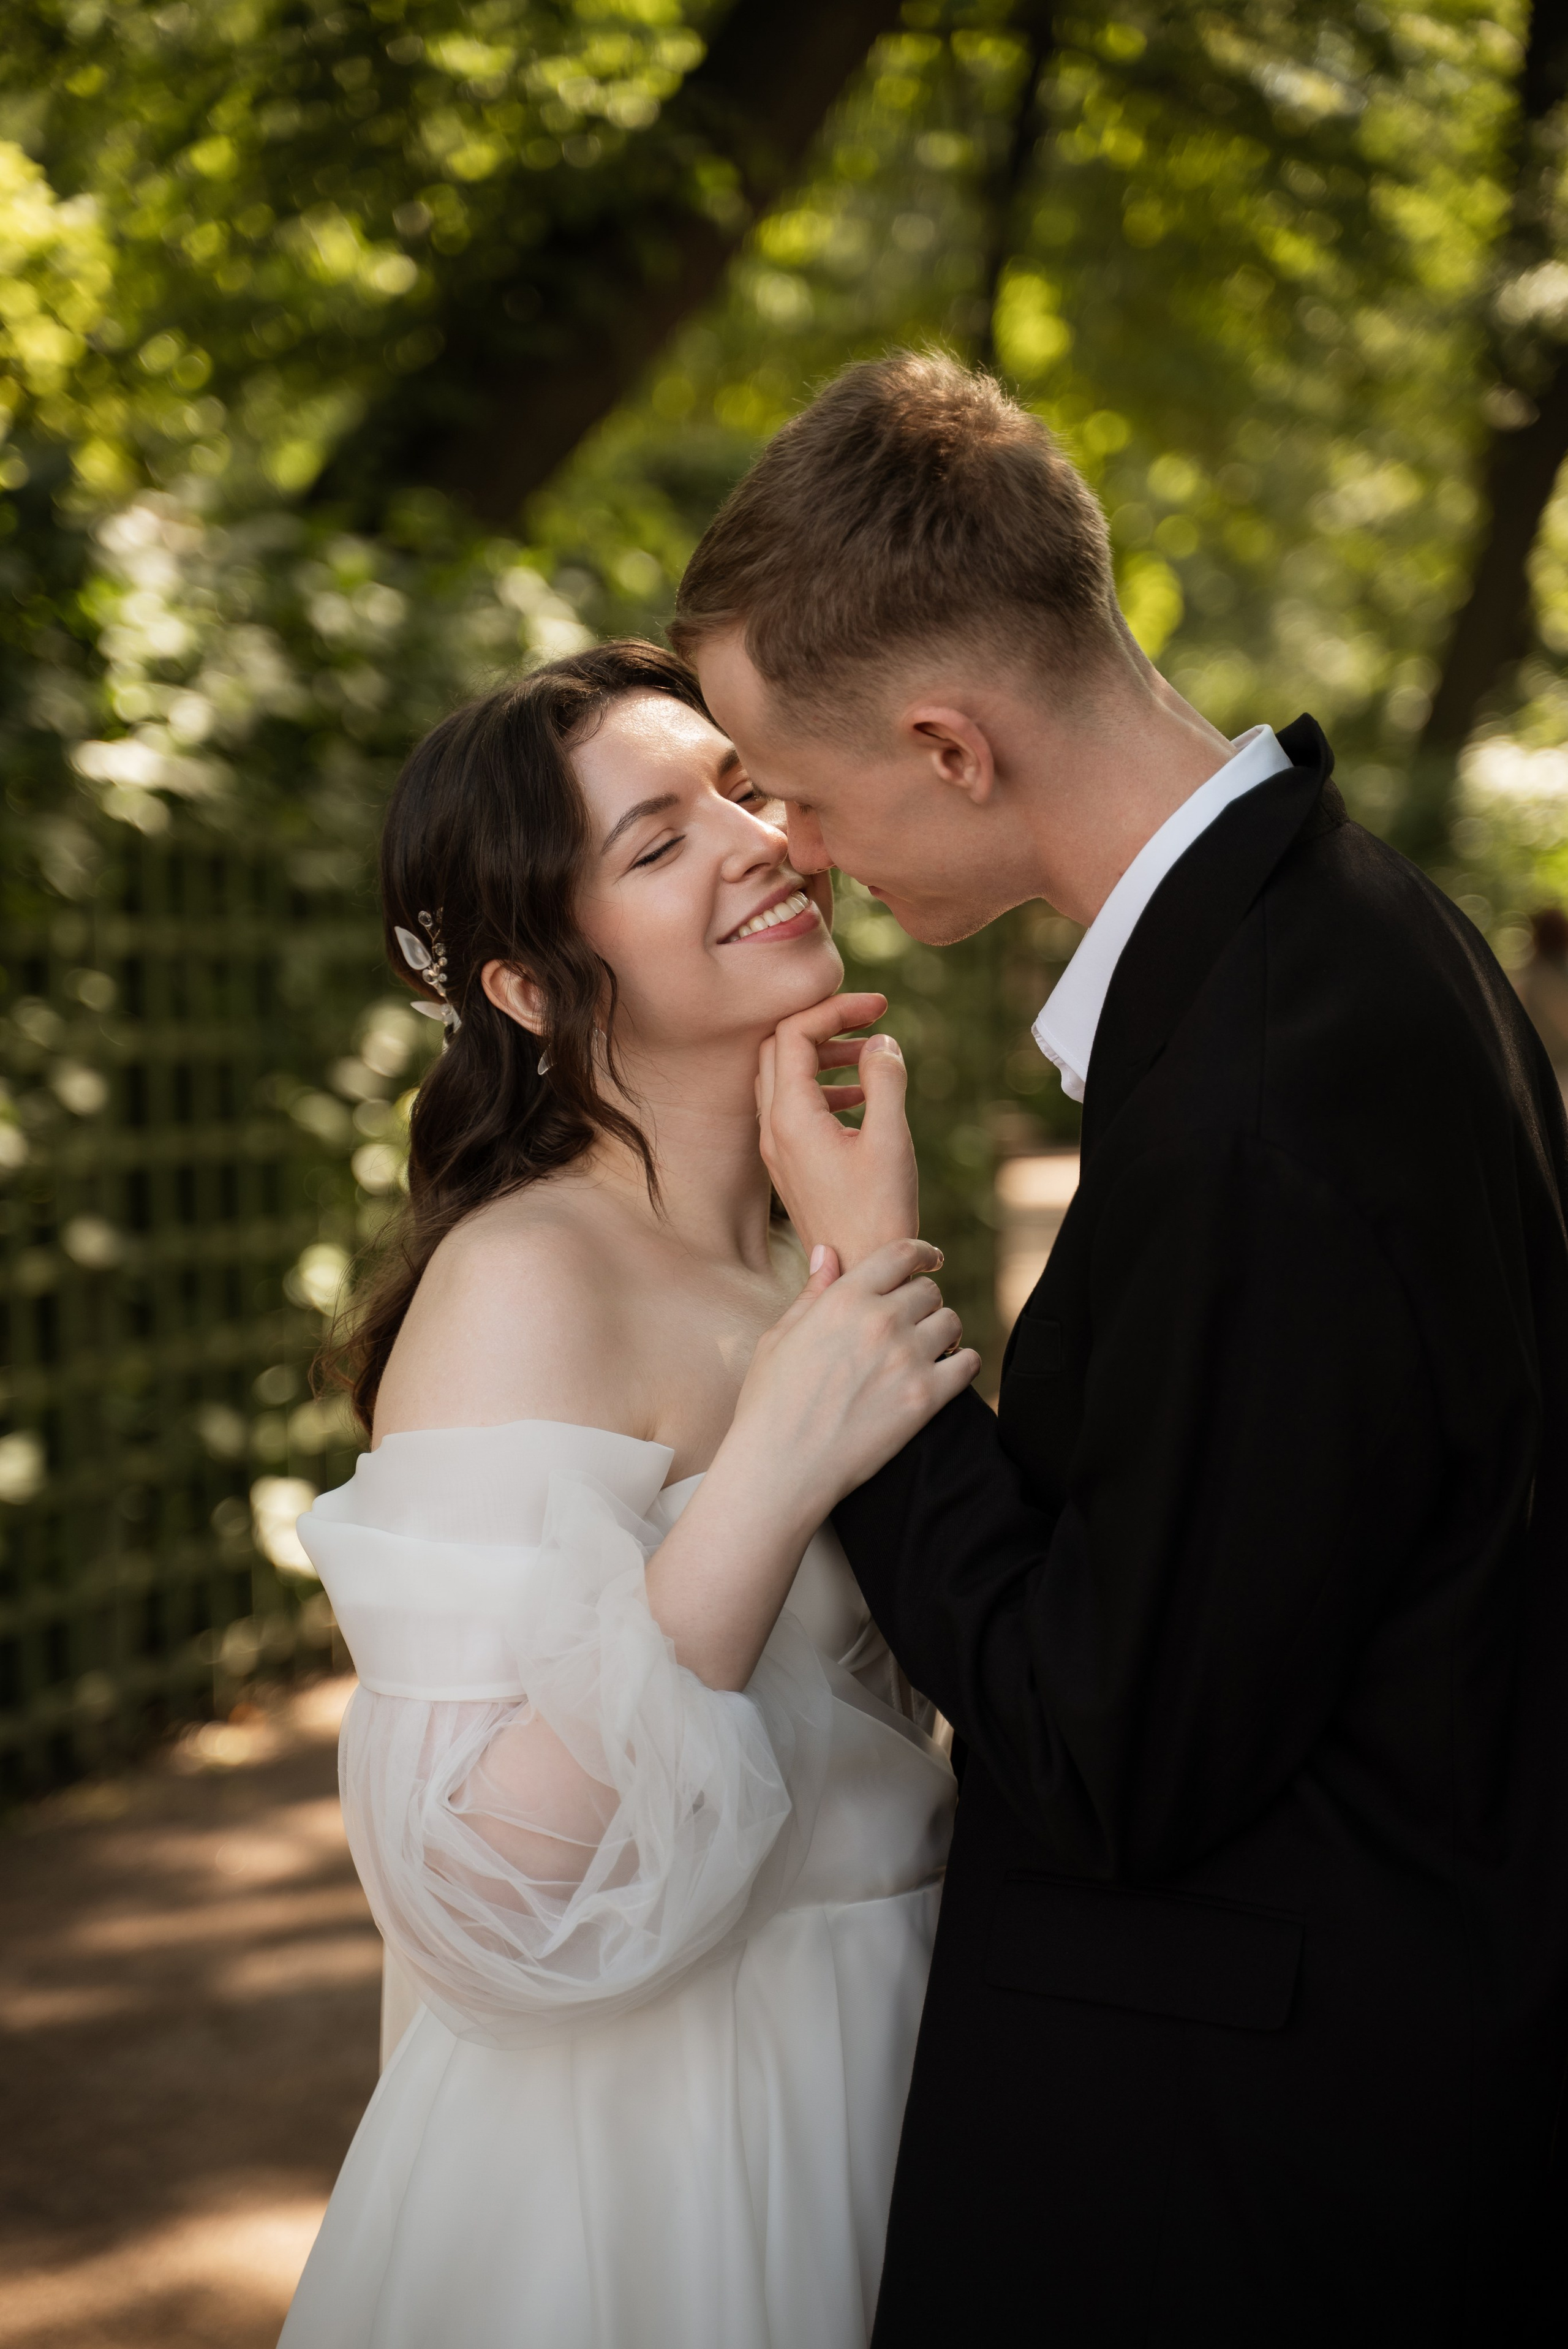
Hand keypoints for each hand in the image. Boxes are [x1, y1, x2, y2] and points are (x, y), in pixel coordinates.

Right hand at [726, 1239, 979, 1533]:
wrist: (781, 1467)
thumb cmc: (770, 1403)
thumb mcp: (780, 1337)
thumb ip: (812, 1293)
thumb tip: (828, 1252)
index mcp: (844, 1299)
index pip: (900, 1254)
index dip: (921, 1252)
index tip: (930, 1258)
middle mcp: (881, 1321)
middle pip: (928, 1291)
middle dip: (923, 1302)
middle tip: (913, 1321)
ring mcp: (907, 1358)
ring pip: (951, 1323)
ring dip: (943, 1332)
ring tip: (927, 1349)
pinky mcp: (926, 1398)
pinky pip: (968, 1363)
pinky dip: (963, 1364)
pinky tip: (947, 1372)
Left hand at [757, 990, 917, 1266]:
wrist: (858, 1272)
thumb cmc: (877, 1213)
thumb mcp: (890, 1140)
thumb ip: (885, 1080)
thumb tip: (880, 1041)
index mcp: (790, 1116)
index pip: (793, 1033)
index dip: (835, 1009)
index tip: (879, 1006)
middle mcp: (772, 1128)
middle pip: (779, 1048)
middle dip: (824, 1024)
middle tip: (870, 1020)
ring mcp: (776, 1148)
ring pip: (784, 1077)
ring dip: (823, 1056)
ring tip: (872, 1055)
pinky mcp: (789, 1164)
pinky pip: (793, 1107)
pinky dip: (823, 1087)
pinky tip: (862, 1097)